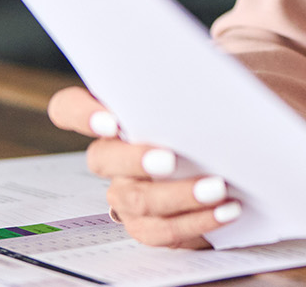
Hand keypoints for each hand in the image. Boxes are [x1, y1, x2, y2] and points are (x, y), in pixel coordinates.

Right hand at [46, 86, 241, 247]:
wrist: (236, 147)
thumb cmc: (213, 108)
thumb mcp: (207, 83)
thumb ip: (195, 77)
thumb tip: (211, 74)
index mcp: (116, 112)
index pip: (70, 108)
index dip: (82, 115)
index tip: (111, 121)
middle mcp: (113, 154)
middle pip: (102, 159)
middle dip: (136, 159)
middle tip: (169, 160)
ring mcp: (126, 192)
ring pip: (136, 200)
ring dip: (179, 195)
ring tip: (217, 188)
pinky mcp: (149, 225)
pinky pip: (163, 230)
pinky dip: (198, 221)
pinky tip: (226, 211)